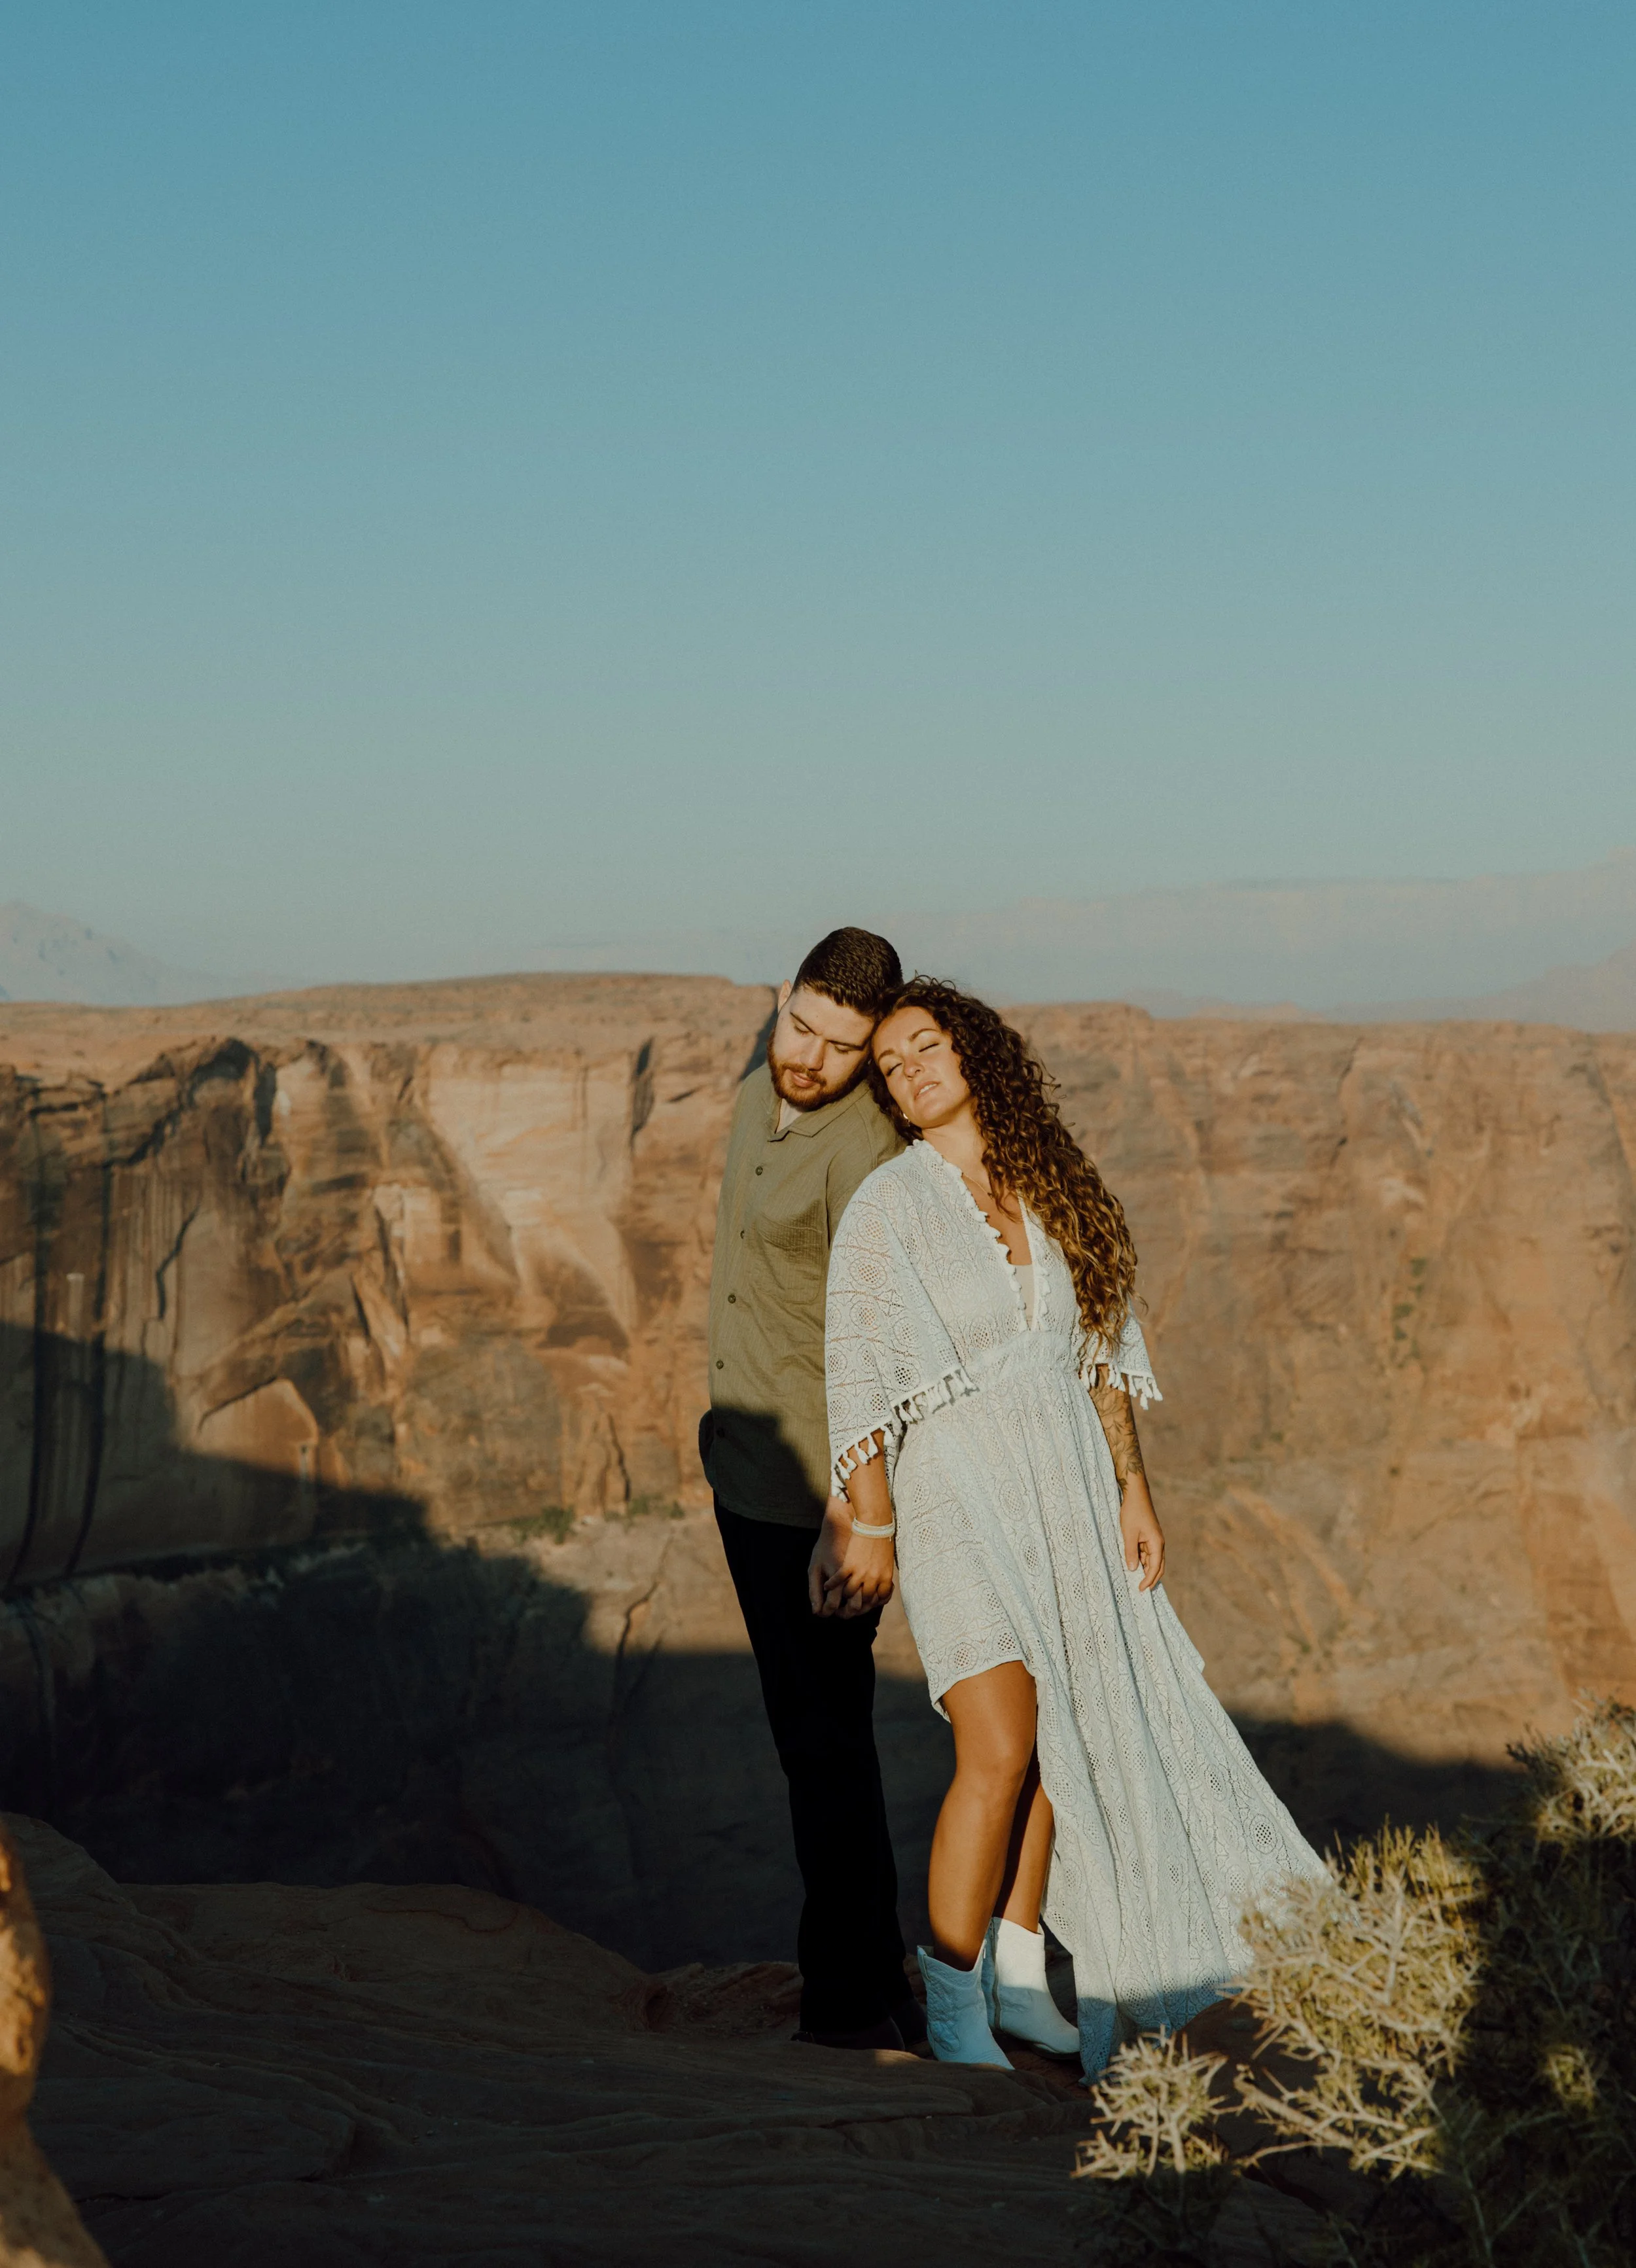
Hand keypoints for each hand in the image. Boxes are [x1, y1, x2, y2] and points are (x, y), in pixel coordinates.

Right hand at [807, 1497, 895, 1618]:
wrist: (874, 1523)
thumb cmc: (882, 1538)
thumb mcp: (887, 1560)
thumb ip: (883, 1574)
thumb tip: (881, 1585)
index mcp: (885, 1578)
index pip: (879, 1599)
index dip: (871, 1603)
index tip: (863, 1603)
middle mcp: (874, 1579)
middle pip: (863, 1600)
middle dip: (854, 1606)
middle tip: (845, 1608)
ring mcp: (861, 1573)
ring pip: (849, 1594)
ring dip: (841, 1596)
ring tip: (835, 1596)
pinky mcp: (849, 1565)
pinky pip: (837, 1581)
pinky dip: (830, 1584)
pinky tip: (825, 1585)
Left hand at [1119, 1475, 1165, 1592]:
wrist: (1135, 1494)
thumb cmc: (1132, 1512)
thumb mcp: (1128, 1533)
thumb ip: (1131, 1552)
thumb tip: (1133, 1570)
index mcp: (1157, 1543)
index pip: (1155, 1567)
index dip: (1148, 1579)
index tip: (1141, 1589)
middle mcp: (1158, 1543)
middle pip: (1158, 1565)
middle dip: (1151, 1578)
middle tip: (1141, 1589)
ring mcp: (1154, 1539)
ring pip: (1152, 1559)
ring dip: (1145, 1569)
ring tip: (1135, 1580)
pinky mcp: (1148, 1536)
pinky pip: (1146, 1552)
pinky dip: (1141, 1560)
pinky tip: (1133, 1565)